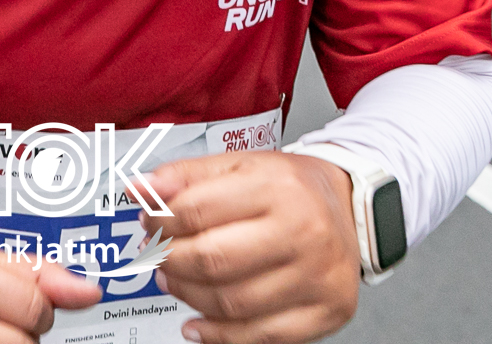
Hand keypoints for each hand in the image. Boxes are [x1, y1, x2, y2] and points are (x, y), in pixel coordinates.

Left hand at [139, 151, 359, 343]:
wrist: (351, 208)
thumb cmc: (291, 188)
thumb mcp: (240, 164)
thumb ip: (187, 176)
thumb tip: (139, 189)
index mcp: (279, 186)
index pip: (198, 210)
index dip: (160, 220)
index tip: (149, 222)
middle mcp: (304, 231)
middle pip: (213, 260)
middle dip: (170, 262)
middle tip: (157, 257)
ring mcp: (317, 276)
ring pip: (231, 303)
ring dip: (188, 297)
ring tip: (175, 283)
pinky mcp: (325, 311)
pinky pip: (260, 336)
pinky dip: (218, 335)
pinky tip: (198, 323)